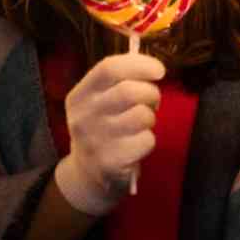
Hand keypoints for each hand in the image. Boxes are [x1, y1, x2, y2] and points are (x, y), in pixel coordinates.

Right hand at [54, 53, 163, 215]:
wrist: (87, 174)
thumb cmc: (103, 127)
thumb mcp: (99, 102)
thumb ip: (120, 81)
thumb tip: (153, 68)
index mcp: (80, 96)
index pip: (109, 69)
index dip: (140, 64)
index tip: (160, 71)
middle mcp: (83, 117)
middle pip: (129, 91)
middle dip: (151, 93)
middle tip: (152, 102)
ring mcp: (95, 141)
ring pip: (142, 115)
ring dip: (150, 118)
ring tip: (142, 124)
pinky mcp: (110, 162)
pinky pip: (146, 140)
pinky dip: (149, 140)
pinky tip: (137, 144)